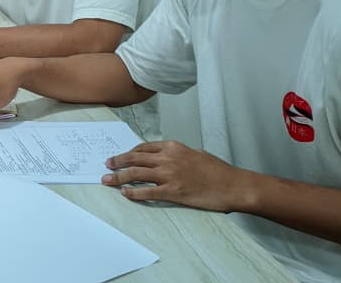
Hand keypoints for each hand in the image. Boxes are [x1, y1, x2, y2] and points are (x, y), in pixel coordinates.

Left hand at [103, 140, 251, 211]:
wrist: (234, 185)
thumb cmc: (219, 171)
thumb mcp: (197, 153)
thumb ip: (179, 154)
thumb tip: (167, 157)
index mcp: (173, 147)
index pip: (143, 148)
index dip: (128, 153)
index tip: (119, 157)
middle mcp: (168, 159)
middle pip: (134, 159)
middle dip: (117, 162)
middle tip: (107, 165)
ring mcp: (169, 175)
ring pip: (135, 174)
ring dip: (118, 177)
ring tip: (107, 180)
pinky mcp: (173, 192)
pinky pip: (147, 192)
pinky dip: (133, 192)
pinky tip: (125, 193)